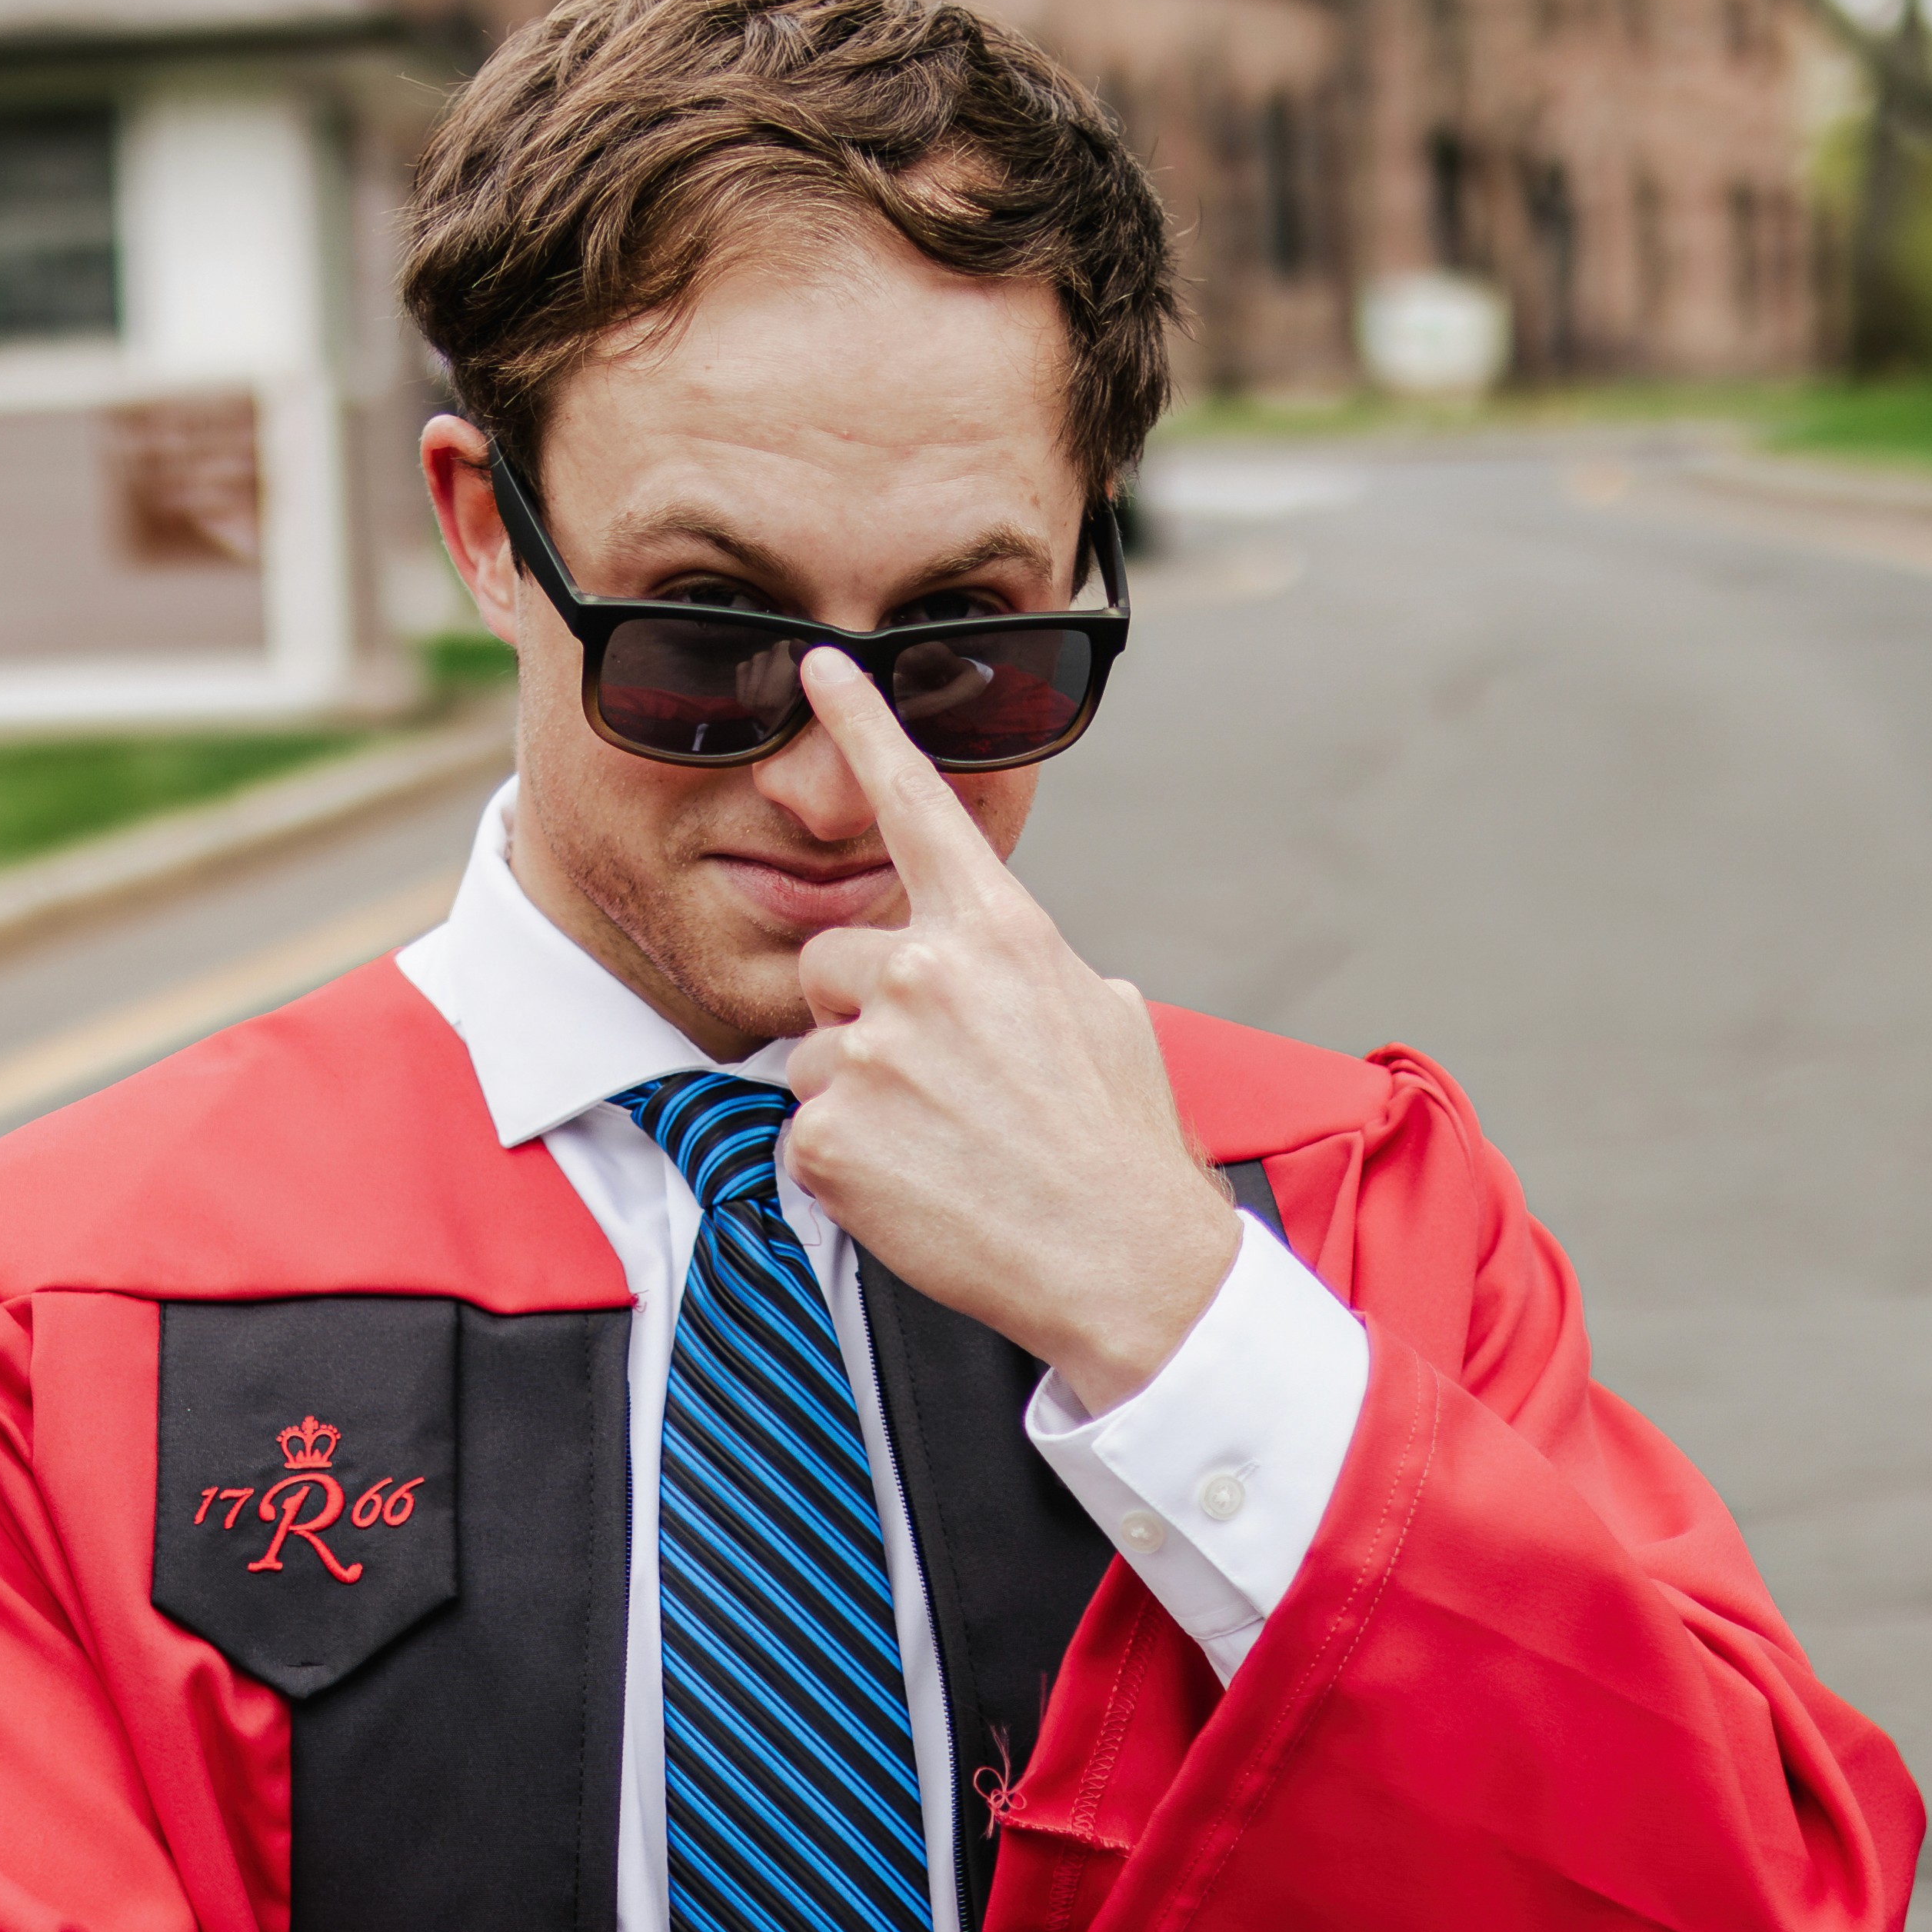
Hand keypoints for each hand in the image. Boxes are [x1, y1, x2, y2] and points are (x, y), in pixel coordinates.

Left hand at [782, 652, 1240, 1413]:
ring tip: (943, 1152)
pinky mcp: (829, 1137)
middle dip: (864, 1018)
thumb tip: (1007, 972)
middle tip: (940, 1090)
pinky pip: (803, 1139)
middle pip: (832, 963)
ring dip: (858, 1102)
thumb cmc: (1123, 1151)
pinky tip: (920, 1196)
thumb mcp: (1105, 1021)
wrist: (1127, 1269)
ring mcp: (872, 1054)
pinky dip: (846, 1174)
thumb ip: (1030, 970)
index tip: (820, 662)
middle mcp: (926, 971)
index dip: (864, 725)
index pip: (917, 806)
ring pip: (814, 1057)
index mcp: (999, 932)